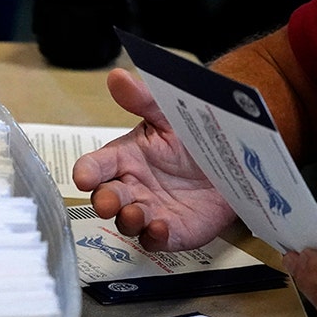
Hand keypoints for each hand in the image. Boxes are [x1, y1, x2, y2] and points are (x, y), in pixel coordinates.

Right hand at [71, 67, 236, 250]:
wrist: (232, 158)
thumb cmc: (192, 138)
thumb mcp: (168, 114)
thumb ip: (142, 100)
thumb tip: (117, 77)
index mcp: (124, 158)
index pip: (95, 166)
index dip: (86, 173)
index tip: (83, 177)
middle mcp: (131, 187)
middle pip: (106, 198)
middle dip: (104, 201)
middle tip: (109, 201)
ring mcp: (150, 210)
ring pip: (127, 222)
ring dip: (128, 219)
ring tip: (138, 213)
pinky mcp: (171, 231)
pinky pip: (155, 240)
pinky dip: (154, 237)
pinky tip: (160, 228)